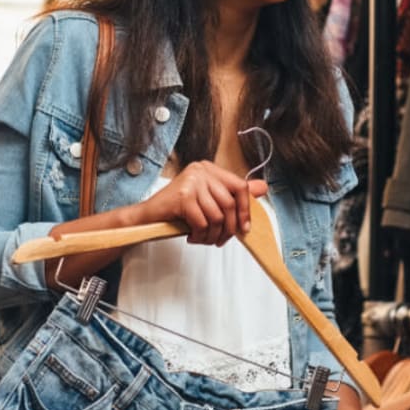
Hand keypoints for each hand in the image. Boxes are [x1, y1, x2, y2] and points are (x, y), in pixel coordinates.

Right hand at [142, 161, 267, 245]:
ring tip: (203, 239)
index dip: (245, 210)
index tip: (244, 228)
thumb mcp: (208, 201)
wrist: (146, 218)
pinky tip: (192, 236)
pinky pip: (202, 222)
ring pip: (217, 216)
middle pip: (230, 204)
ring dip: (212, 235)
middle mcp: (201, 170)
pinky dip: (200, 235)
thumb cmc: (178, 211)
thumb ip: (234, 194)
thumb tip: (263, 188)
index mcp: (209, 169)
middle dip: (228, 229)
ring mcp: (191, 182)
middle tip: (220, 240)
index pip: (240, 186)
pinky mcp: (182, 196)